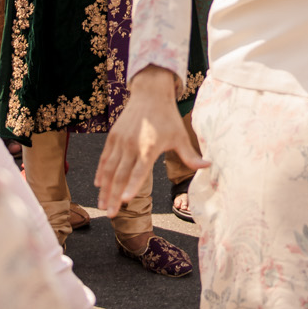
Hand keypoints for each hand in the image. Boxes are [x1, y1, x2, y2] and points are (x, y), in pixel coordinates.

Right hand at [95, 66, 204, 216]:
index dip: (132, 186)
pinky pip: (105, 158)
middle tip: (110, 215)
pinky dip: (100, 172)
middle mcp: (131, 145)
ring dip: (105, 189)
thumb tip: (208, 166)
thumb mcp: (180, 136)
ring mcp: (120, 141)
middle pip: (121, 175)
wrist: (150, 93)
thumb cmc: (167, 116)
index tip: (124, 201)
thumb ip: (190, 155)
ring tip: (102, 206)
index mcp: (149, 147)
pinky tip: (98, 185)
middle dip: (114, 196)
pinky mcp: (113, 137)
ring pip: (110, 169)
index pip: (139, 170)